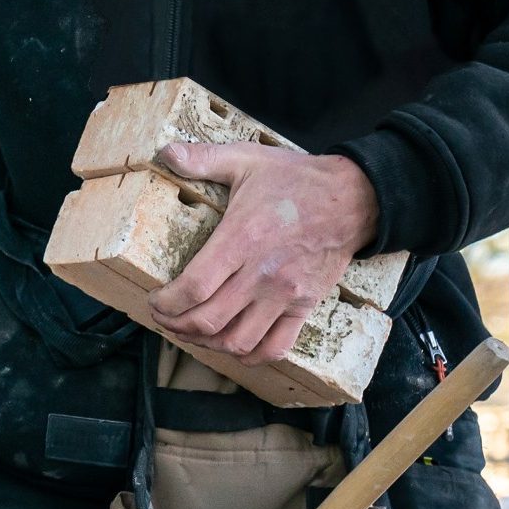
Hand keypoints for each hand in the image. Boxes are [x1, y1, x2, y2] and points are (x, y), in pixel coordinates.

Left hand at [143, 143, 379, 363]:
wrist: (354, 198)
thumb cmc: (295, 179)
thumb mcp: (246, 159)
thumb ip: (203, 158)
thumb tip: (165, 152)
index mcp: (241, 239)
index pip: (194, 287)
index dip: (166, 303)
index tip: (154, 300)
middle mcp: (262, 274)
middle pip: (209, 320)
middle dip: (177, 325)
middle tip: (163, 318)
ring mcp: (285, 295)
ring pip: (238, 340)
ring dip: (207, 343)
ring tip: (191, 331)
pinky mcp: (305, 306)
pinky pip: (276, 347)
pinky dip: (250, 355)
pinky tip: (233, 346)